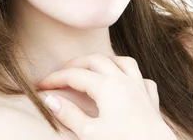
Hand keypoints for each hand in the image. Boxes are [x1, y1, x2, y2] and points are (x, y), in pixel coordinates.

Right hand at [37, 53, 174, 139]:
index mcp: (107, 86)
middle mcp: (124, 80)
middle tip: (61, 75)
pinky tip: (125, 83)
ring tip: (92, 70)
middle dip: (76, 64)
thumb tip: (50, 100)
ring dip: (104, 62)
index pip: (75, 75)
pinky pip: (141, 78)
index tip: (41, 85)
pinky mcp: (151, 100)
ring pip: (122, 62)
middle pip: (96, 60)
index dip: (56, 78)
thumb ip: (69, 115)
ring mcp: (140, 88)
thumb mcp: (89, 134)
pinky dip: (130, 76)